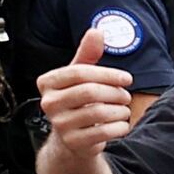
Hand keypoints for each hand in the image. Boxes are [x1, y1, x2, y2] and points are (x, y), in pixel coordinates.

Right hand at [35, 26, 144, 154]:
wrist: (71, 140)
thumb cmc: (77, 102)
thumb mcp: (80, 77)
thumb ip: (87, 54)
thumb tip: (97, 31)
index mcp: (47, 82)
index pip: (80, 73)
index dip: (108, 74)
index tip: (127, 78)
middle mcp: (48, 103)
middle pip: (90, 92)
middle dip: (115, 93)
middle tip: (125, 96)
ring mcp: (59, 124)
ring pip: (99, 112)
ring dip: (119, 110)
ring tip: (123, 110)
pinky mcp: (73, 142)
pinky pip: (104, 132)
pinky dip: (119, 127)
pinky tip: (121, 124)